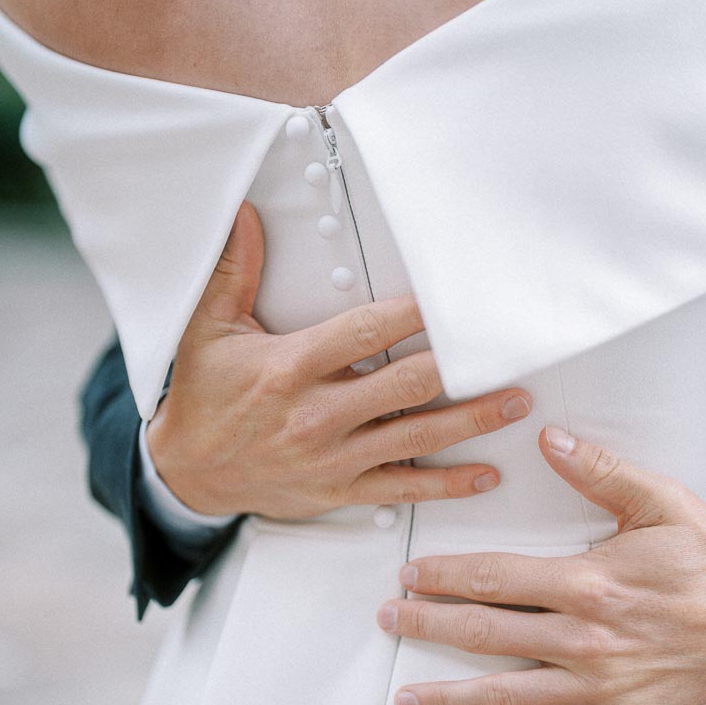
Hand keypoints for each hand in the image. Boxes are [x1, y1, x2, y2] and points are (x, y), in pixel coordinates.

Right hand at [146, 202, 532, 517]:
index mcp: (291, 368)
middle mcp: (318, 414)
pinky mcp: (341, 490)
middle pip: (407, 385)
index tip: (453, 299)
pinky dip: (448, 482)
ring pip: (417, 437)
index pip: (366, 332)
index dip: (415, 315)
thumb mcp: (208, 331)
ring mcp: (334, 456)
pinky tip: (485, 474)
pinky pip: (404, 487)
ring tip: (516, 402)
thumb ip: (233, 272)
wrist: (188, 472)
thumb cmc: (205, 398)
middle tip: (507, 350)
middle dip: (462, 367)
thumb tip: (245, 214)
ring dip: (473, 420)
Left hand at [377, 425, 705, 704]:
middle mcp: (584, 641)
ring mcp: (599, 690)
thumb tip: (549, 438)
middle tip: (389, 620)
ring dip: (451, 697)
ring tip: (405, 697)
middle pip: (487, 635)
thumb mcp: (662, 503)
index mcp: (588, 584)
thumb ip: (601, 471)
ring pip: (508, 697)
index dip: (445, 576)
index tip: (410, 574)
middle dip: (430, 626)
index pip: (496, 579)